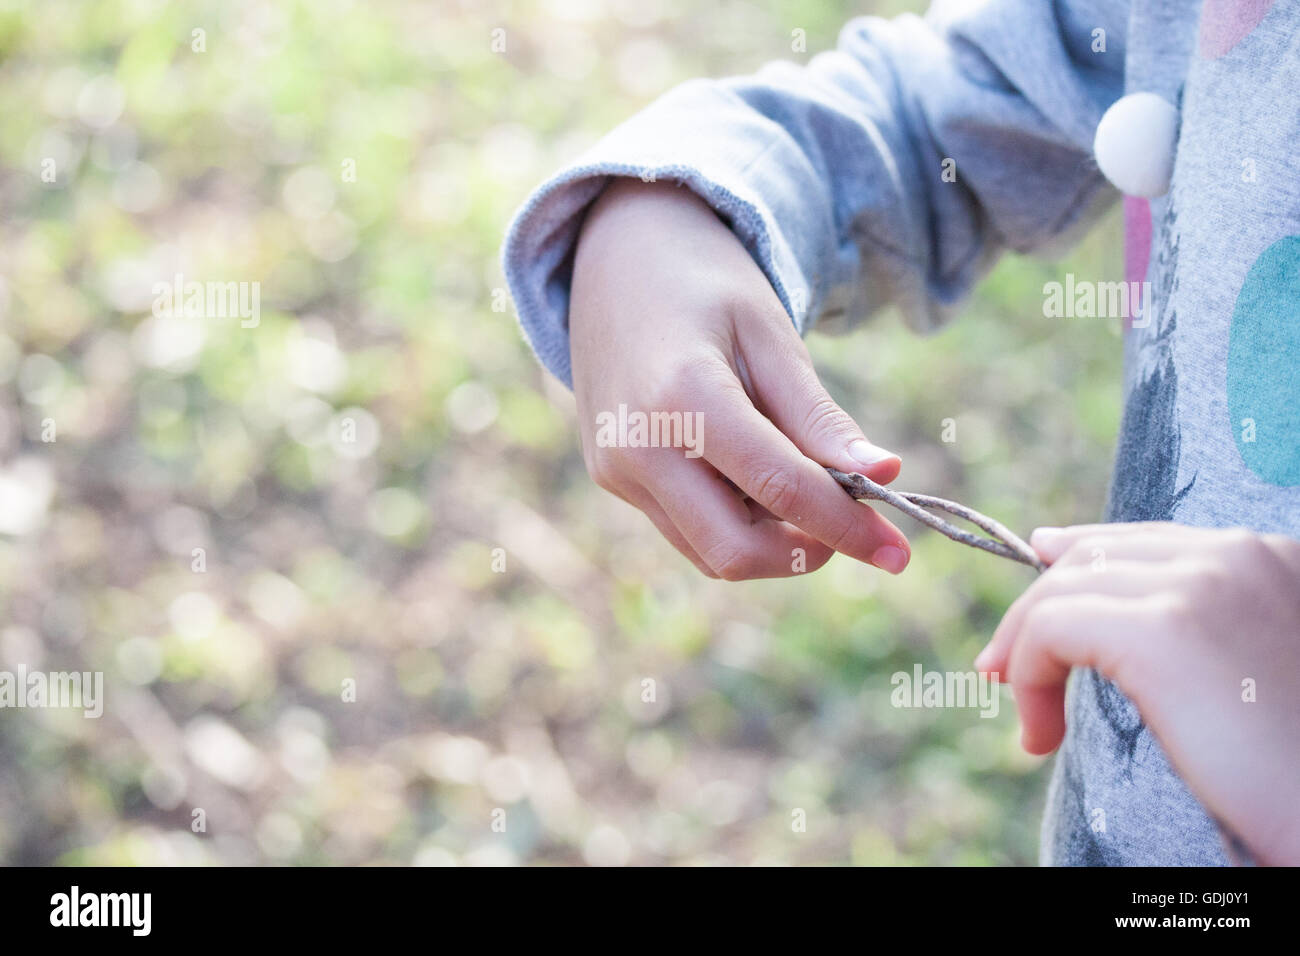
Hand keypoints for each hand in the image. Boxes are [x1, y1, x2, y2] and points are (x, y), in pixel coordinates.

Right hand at [568, 178, 909, 578]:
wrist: (613, 258)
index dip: (846, 526)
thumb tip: (886, 477)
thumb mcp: (770, 335)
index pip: (780, 488)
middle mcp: (638, 446)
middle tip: (853, 525)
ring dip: (771, 543)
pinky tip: (754, 479)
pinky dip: (735, 524)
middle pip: (736, 551)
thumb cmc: (704, 286)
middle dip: (805, 551)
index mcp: (683, 398)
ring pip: (710, 553)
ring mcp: (617, 469)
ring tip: (802, 486)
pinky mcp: (612, 478)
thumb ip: (819, 417)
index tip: (898, 551)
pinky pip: (685, 531)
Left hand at [977, 522, 1299, 864]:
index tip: (1032, 605)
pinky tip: (1041, 734)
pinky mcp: (1161, 631)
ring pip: (1062, 591)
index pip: (1142, 541)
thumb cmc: (1293, 766)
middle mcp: (1237, 553)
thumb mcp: (1246, 670)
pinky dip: (1028, 676)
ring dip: (1024, 656)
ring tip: (1032, 724)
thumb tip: (1085, 611)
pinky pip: (1051, 629)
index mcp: (1268, 556)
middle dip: (1034, 610)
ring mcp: (1200, 584)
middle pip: (1094, 558)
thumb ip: (1185, 627)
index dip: (1074, 564)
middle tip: (998, 667)